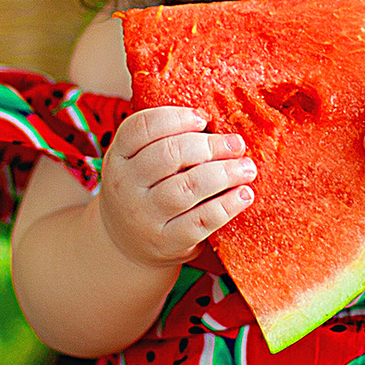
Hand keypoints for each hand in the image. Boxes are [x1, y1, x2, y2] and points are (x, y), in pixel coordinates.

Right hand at [96, 106, 256, 269]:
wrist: (128, 246)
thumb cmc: (145, 192)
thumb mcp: (139, 163)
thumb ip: (166, 142)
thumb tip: (216, 124)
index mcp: (117, 156)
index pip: (142, 127)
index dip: (176, 118)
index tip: (204, 119)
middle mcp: (124, 185)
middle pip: (169, 154)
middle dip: (210, 145)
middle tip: (237, 144)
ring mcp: (144, 216)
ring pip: (188, 187)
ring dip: (225, 173)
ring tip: (247, 168)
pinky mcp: (166, 241)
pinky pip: (201, 220)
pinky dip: (227, 205)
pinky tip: (244, 194)